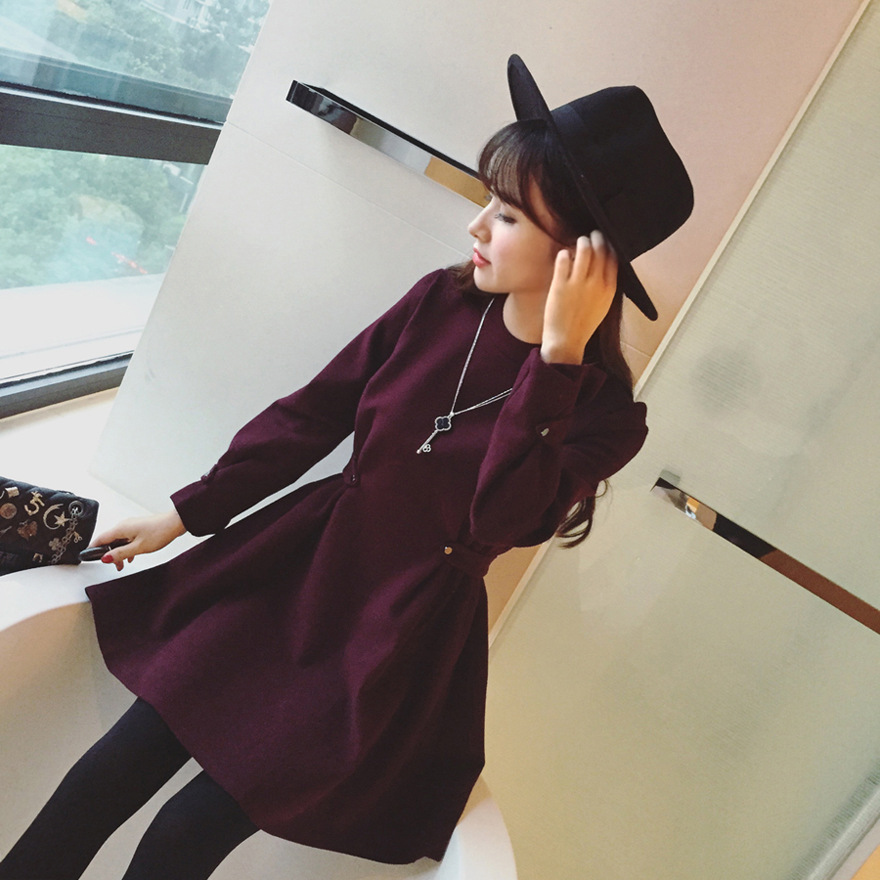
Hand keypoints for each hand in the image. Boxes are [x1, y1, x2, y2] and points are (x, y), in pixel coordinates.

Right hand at [90, 509, 186, 570]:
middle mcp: (124, 525)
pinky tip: (132, 556)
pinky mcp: (138, 528)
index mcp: (120, 528)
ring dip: (119, 552)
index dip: (93, 549)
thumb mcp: (138, 547)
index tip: (89, 557)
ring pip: (119, 541)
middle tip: (115, 565)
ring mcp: (131, 526)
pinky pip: (127, 539)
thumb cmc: (160, 532)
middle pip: (109, 541)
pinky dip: (127, 548)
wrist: (176, 523)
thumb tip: (105, 558)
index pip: (100, 539)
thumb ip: (121, 553)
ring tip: (123, 564)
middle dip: (109, 554)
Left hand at [540, 230, 617, 364]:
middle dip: (597, 238)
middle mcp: (596, 283)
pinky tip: (563, 255)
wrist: (567, 341)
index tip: (605, 240)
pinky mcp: (560, 285)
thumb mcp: (604, 304)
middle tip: (592, 235)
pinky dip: (564, 253)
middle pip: (600, 250)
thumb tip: (608, 265)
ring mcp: (578, 283)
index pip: (614, 257)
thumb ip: (607, 285)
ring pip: (583, 250)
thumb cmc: (584, 324)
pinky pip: (564, 259)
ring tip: (578, 242)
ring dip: (581, 242)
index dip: (610, 245)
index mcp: (609, 288)